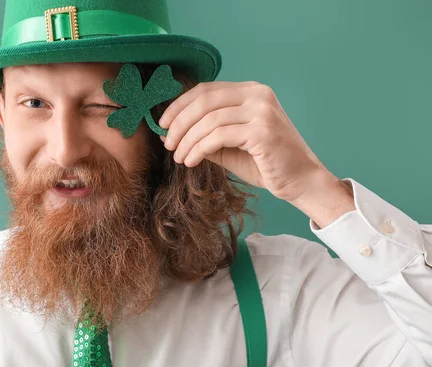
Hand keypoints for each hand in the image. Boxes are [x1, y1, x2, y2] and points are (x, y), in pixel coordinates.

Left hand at [159, 81, 331, 202]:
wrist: (301, 181)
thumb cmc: (265, 163)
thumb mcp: (229, 146)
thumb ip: (204, 135)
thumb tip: (170, 134)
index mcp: (250, 92)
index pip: (205, 90)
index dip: (179, 106)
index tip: (162, 124)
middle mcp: (258, 95)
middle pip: (204, 101)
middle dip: (179, 123)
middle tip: (168, 144)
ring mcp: (262, 111)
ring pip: (209, 119)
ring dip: (187, 140)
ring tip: (179, 157)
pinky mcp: (263, 131)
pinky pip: (219, 136)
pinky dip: (199, 149)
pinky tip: (192, 161)